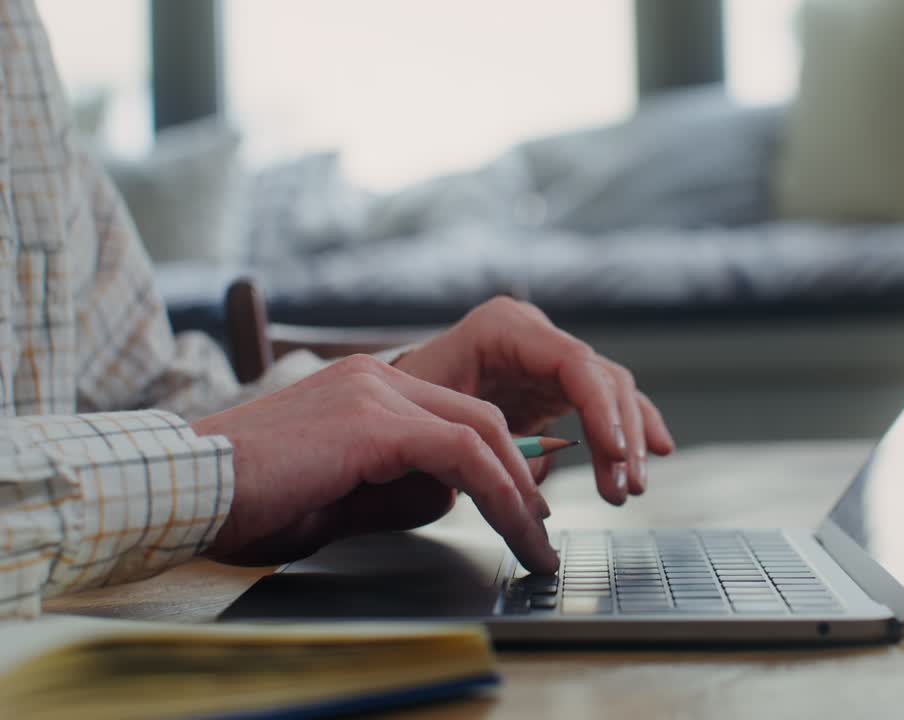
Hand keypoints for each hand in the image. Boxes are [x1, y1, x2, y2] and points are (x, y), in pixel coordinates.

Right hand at [193, 355, 558, 572]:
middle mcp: (376, 378)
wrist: (184, 489)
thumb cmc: (247, 500)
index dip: (502, 462)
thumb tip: (454, 498)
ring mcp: (375, 392)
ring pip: (481, 433)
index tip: (526, 504)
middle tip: (542, 527)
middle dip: (523, 478)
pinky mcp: (373, 420)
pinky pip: (460, 452)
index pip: (458, 417)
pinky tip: (512, 524)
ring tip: (535, 541)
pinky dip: (497, 491)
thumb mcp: (341, 496)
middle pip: (481, 420)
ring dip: (519, 492)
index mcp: (366, 389)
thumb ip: (400, 489)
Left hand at [392, 297, 674, 504]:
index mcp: (503, 327)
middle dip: (619, 435)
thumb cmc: (394, 408)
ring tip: (628, 488)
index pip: (573, 361)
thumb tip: (528, 479)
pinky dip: (629, 428)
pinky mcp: (553, 386)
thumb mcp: (428, 417)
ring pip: (611, 392)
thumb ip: (479, 443)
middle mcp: (533, 334)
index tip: (612, 451)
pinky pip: (604, 403)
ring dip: (626, 442)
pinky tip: (658, 450)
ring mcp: (547, 358)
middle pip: (601, 378)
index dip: (600, 408)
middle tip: (622, 486)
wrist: (377, 401)